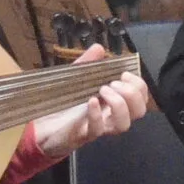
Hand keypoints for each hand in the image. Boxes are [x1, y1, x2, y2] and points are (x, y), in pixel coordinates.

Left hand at [32, 45, 151, 157]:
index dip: (139, 85)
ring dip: (119, 104)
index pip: (141, 98)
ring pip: (123, 124)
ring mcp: (100, 127)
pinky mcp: (84, 135)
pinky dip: (96, 114)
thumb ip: (88, 64)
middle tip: (114, 83)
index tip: (124, 74)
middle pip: (139, 111)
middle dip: (132, 93)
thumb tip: (99, 48)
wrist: (42, 127)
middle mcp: (112, 117)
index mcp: (114, 103)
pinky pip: (97, 129)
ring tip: (103, 90)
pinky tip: (91, 101)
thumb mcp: (76, 79)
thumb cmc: (64, 104)